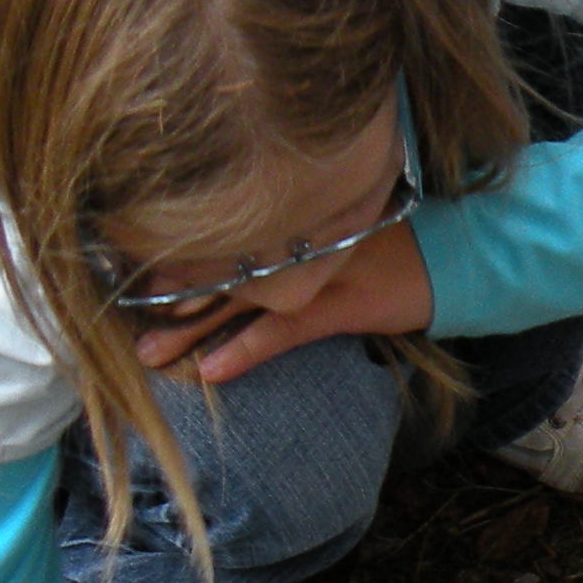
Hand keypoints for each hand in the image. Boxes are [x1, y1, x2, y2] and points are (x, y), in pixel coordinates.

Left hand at [132, 224, 434, 385]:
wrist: (462, 248)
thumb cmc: (403, 236)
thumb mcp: (345, 216)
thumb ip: (301, 223)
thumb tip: (252, 240)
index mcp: (295, 212)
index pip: (226, 229)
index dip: (180, 253)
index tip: (134, 266)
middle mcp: (297, 237)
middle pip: (220, 265)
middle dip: (168, 296)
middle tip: (120, 317)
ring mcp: (316, 271)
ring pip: (239, 300)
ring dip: (191, 330)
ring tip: (149, 353)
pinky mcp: (340, 305)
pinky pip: (281, 330)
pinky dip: (244, 350)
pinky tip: (211, 371)